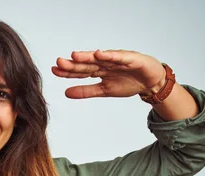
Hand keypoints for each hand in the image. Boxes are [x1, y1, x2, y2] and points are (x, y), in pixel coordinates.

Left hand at [51, 49, 165, 98]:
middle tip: (58, 62)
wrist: (150, 82)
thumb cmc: (128, 82)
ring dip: (87, 57)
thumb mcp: (104, 90)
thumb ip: (85, 91)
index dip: (67, 72)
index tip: (54, 71)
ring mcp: (116, 59)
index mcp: (98, 70)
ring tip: (74, 56)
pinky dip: (109, 55)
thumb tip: (65, 93)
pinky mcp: (130, 58)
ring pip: (99, 58)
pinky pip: (118, 57)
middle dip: (73, 64)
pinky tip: (99, 54)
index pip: (79, 71)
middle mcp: (105, 63)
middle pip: (86, 64)